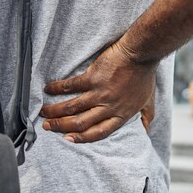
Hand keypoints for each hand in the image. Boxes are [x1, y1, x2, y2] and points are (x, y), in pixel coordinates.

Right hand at [40, 41, 156, 142]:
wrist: (141, 53)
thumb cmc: (145, 76)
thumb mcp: (149, 101)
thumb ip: (146, 117)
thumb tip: (146, 130)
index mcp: (121, 115)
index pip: (99, 132)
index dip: (82, 138)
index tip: (67, 139)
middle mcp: (108, 107)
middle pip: (81, 123)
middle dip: (61, 127)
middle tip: (47, 127)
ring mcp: (99, 93)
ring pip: (72, 107)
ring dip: (55, 112)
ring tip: (43, 112)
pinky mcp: (92, 78)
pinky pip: (71, 86)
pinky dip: (57, 88)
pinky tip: (48, 89)